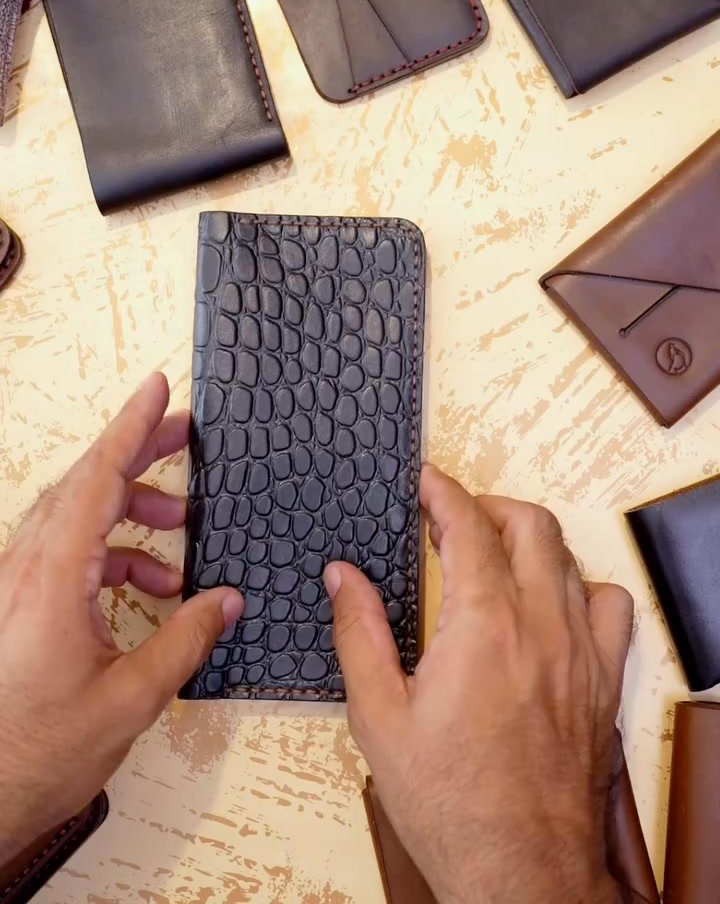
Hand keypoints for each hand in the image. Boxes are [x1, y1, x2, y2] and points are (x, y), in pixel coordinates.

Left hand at [0, 372, 243, 861]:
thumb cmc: (39, 751)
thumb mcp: (130, 698)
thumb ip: (184, 639)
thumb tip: (227, 599)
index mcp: (51, 577)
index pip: (98, 479)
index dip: (132, 428)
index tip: (158, 388)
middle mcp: (27, 568)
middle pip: (85, 485)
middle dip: (139, 454)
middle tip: (186, 434)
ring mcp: (17, 585)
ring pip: (76, 517)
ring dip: (130, 511)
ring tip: (180, 525)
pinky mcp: (19, 606)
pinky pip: (67, 554)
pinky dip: (112, 554)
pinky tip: (152, 587)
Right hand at [325, 464, 633, 903]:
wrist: (518, 868)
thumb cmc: (448, 801)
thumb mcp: (379, 717)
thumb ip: (359, 633)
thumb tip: (343, 576)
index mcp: (483, 625)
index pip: (468, 525)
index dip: (442, 491)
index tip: (424, 480)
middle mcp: (541, 626)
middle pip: (528, 523)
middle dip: (486, 505)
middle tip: (450, 517)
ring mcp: (580, 652)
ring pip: (568, 557)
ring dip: (529, 539)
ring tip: (493, 553)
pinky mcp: (602, 682)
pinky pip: (608, 606)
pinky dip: (579, 587)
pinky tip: (551, 605)